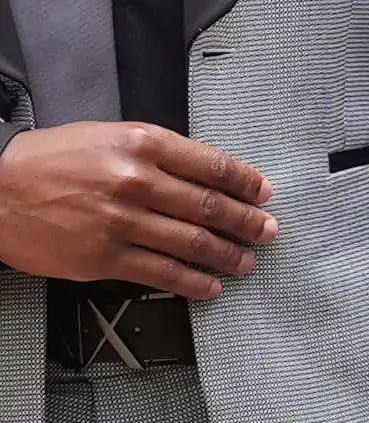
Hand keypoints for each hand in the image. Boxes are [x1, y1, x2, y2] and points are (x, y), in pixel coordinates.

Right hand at [0, 123, 274, 296]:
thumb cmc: (47, 161)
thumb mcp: (106, 137)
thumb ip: (156, 153)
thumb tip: (203, 173)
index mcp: (141, 144)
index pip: (211, 165)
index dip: (245, 182)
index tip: (263, 192)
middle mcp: (135, 181)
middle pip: (209, 206)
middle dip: (246, 221)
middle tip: (266, 230)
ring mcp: (121, 223)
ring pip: (191, 243)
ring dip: (227, 255)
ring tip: (245, 261)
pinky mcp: (104, 258)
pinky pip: (162, 274)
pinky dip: (193, 282)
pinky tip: (209, 285)